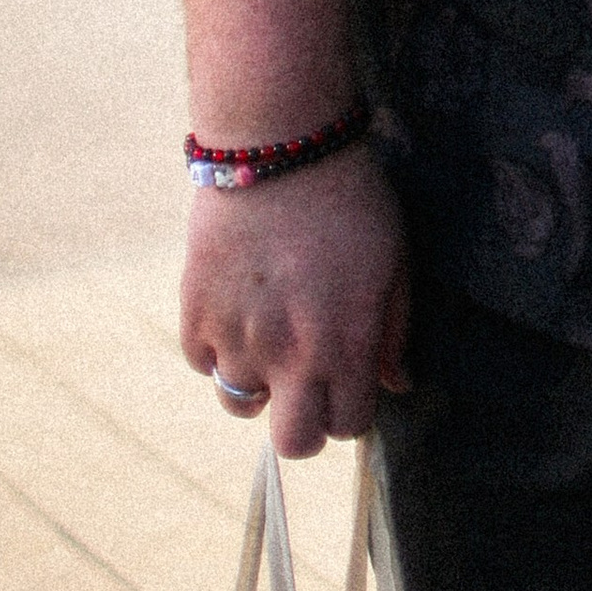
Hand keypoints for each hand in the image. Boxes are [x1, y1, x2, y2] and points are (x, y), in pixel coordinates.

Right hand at [181, 145, 411, 458]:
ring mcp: (237, 338)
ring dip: (258, 377)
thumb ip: (393, 330)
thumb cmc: (351, 198)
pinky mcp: (195, 313)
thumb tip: (395, 383)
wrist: (280, 146)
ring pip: (240, 402)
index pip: (348, 425)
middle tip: (305, 384)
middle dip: (304, 424)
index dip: (351, 408)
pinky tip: (238, 308)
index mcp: (345, 345)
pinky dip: (218, 347)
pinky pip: (202, 361)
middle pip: (293, 443)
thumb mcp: (394, 260)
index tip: (348, 380)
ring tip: (270, 333)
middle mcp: (289, 355)